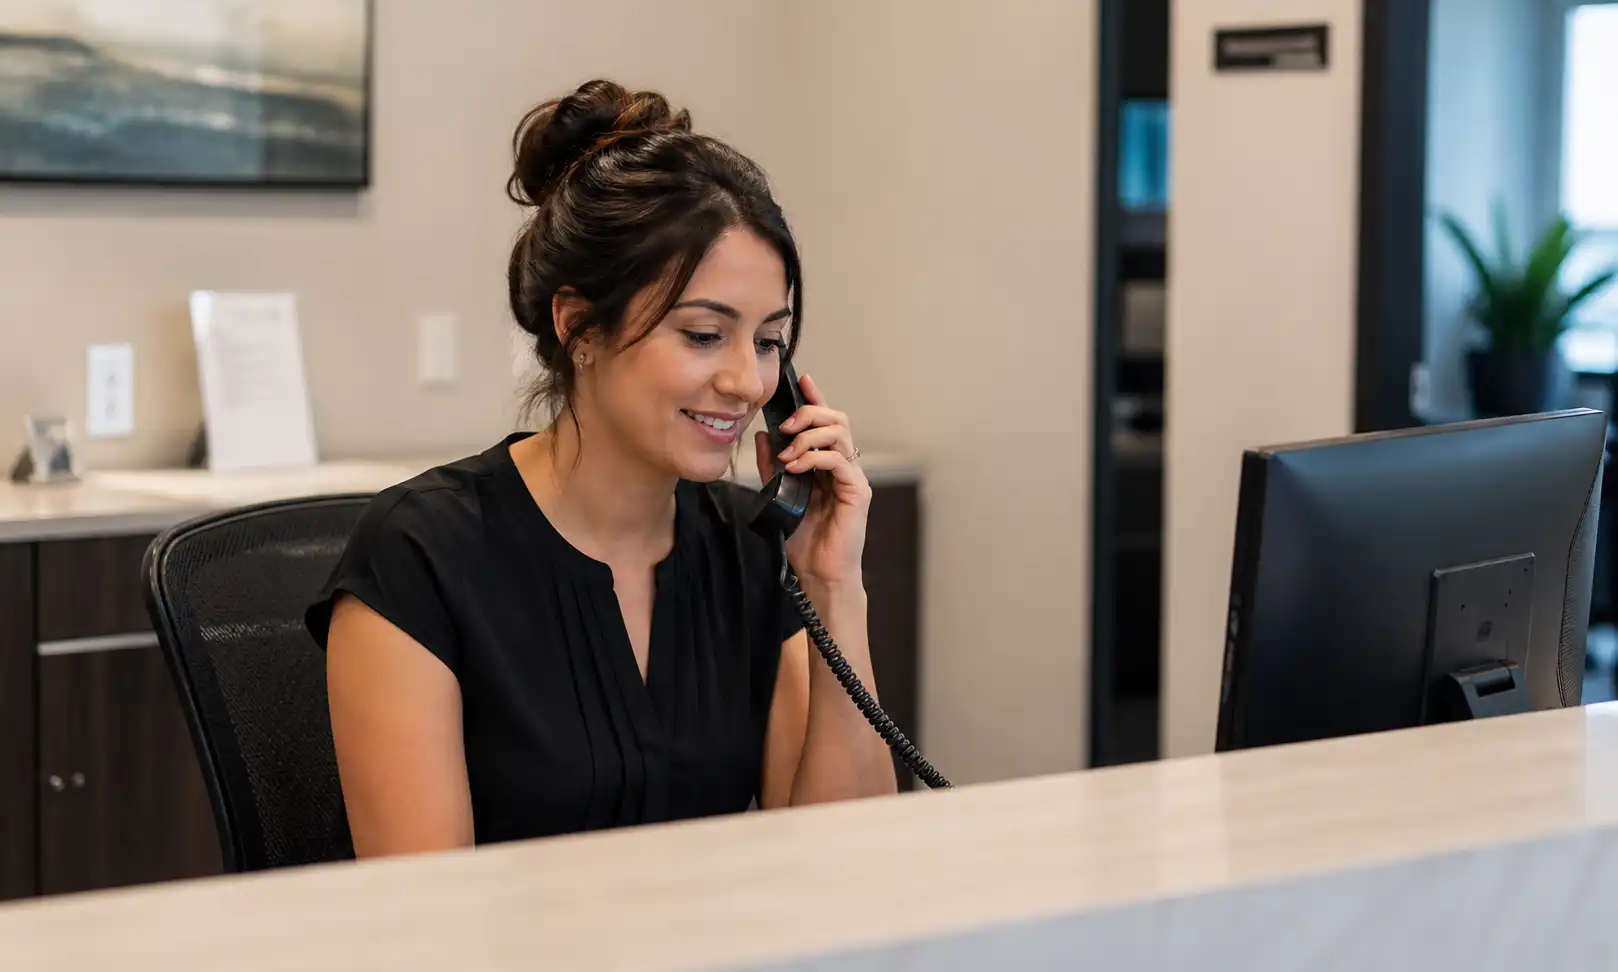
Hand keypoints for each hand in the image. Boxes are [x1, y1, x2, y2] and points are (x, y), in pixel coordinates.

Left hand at [754, 372, 869, 588]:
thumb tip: (761, 436)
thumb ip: (772, 465)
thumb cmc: (803, 536)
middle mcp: (844, 464)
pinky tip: (795, 467)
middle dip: (809, 414)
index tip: (801, 381)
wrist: (818, 572)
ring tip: (788, 453)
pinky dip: (814, 458)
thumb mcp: (779, 493)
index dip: (815, 398)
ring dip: (809, 436)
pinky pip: (839, 461)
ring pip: (839, 434)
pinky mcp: (857, 491)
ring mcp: (853, 476)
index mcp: (827, 462)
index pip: (825, 421)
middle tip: (785, 426)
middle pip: (836, 419)